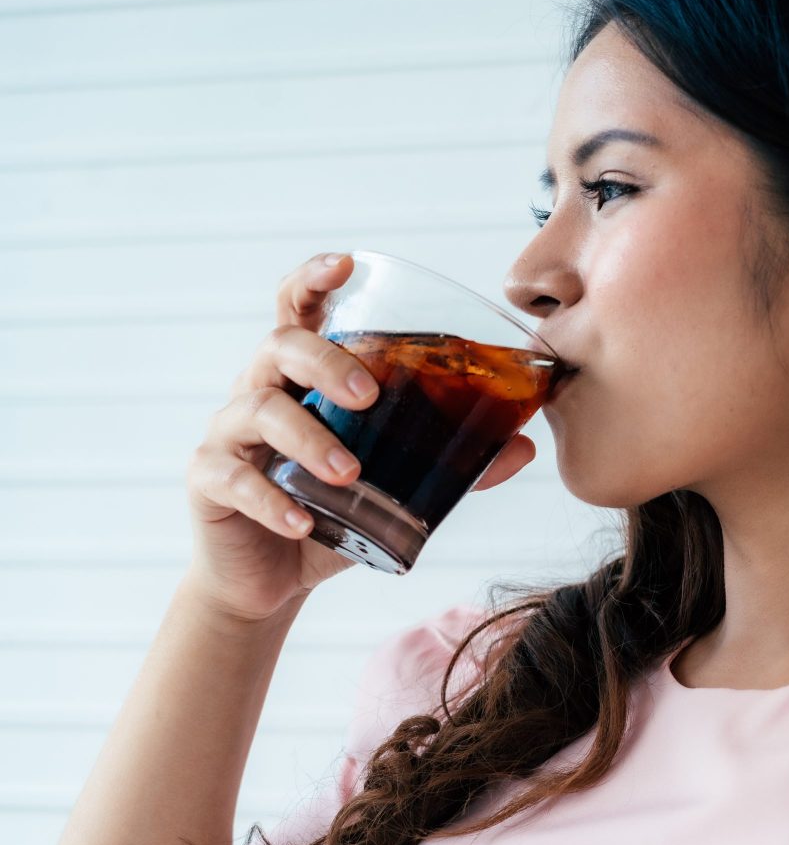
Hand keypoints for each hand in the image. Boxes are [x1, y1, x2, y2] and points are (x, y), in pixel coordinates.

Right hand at [183, 252, 535, 621]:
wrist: (274, 579)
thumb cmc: (335, 511)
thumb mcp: (396, 486)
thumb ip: (455, 464)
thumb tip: (523, 445)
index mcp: (305, 378)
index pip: (299, 309)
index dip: (314, 279)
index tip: (345, 264)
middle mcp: (262, 391)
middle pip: (280, 345)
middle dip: (325, 362)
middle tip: (369, 396)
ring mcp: (230, 433)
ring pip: (257, 409)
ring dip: (308, 438)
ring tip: (350, 474)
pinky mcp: (208, 480)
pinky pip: (232, 477)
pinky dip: (271, 500)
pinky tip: (303, 523)